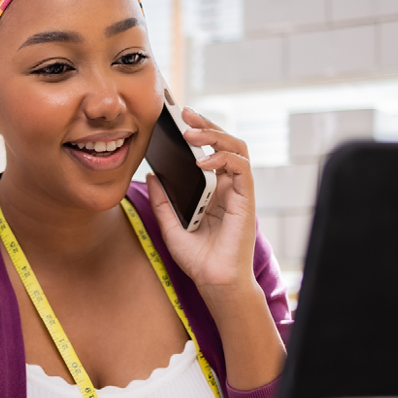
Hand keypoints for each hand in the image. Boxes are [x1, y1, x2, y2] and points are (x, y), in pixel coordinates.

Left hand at [145, 108, 256, 292]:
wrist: (215, 283)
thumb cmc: (199, 260)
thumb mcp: (171, 227)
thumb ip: (163, 202)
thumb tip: (151, 175)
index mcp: (212, 191)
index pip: (209, 151)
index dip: (197, 133)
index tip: (177, 120)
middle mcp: (227, 187)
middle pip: (224, 144)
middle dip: (206, 125)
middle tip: (185, 113)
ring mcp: (238, 192)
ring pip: (237, 149)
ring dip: (215, 136)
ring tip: (192, 134)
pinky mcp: (246, 200)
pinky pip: (241, 169)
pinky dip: (223, 159)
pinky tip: (203, 162)